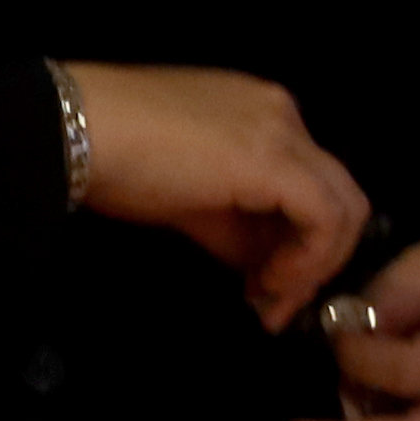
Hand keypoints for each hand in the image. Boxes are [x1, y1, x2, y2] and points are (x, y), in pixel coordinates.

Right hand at [63, 60, 377, 323]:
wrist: (74, 131)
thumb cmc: (113, 157)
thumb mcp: (186, 196)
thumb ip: (232, 224)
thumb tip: (260, 269)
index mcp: (261, 114)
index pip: (310, 182)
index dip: (297, 243)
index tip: (261, 287)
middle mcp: (284, 115)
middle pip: (338, 193)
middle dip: (316, 260)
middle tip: (275, 305)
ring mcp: (284, 134)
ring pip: (345, 206)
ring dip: (315, 265)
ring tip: (270, 301)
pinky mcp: (276, 162)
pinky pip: (325, 219)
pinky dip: (309, 260)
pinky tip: (269, 283)